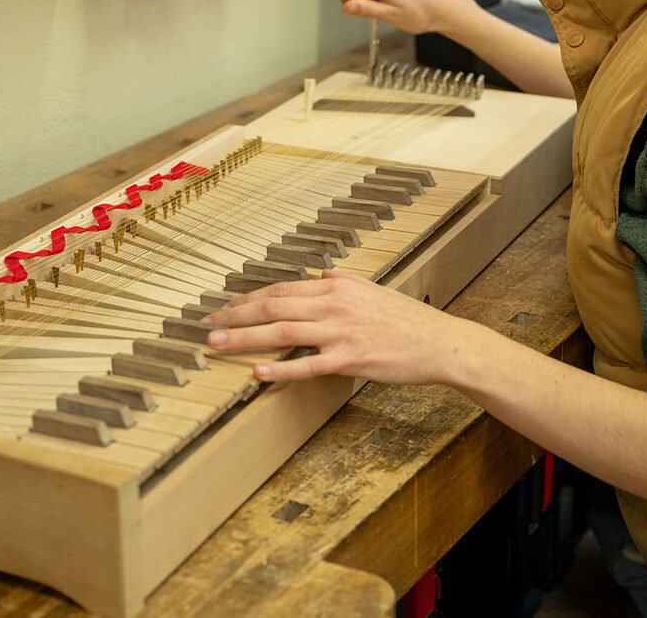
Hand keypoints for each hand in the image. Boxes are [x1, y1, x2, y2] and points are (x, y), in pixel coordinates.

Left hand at [204, 271, 473, 384]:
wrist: (440, 343)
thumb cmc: (407, 319)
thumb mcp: (373, 289)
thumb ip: (343, 281)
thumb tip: (321, 273)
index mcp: (337, 286)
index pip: (281, 290)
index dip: (248, 299)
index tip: (224, 308)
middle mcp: (335, 304)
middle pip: (274, 307)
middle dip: (236, 315)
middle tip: (206, 326)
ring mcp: (342, 331)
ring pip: (283, 332)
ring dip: (245, 338)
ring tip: (218, 344)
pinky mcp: (351, 358)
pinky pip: (309, 364)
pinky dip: (281, 368)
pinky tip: (258, 373)